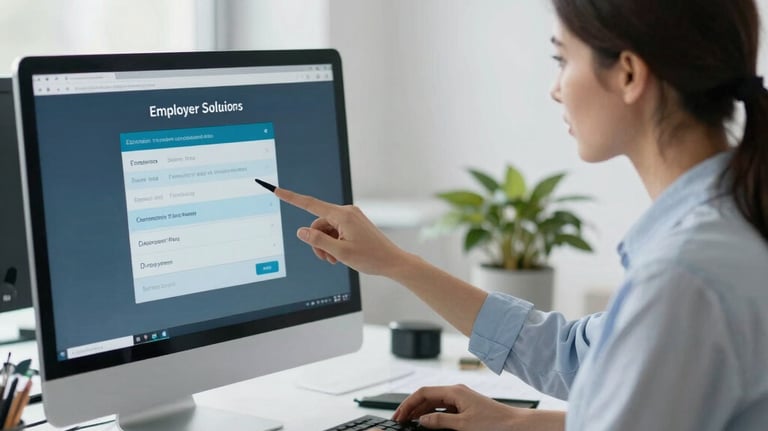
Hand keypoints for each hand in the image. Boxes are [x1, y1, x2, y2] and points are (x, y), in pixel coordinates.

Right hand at [274, 187, 410, 276]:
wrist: (392, 261)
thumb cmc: (371, 257)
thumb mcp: (340, 252)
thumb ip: (318, 241)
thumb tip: (301, 231)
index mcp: (342, 215)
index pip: (310, 204)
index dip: (291, 198)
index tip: (277, 190)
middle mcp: (346, 212)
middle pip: (318, 224)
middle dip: (317, 241)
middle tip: (326, 259)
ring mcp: (351, 217)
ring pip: (326, 229)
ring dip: (326, 245)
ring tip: (334, 260)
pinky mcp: (354, 223)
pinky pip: (335, 231)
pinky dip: (333, 243)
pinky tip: (340, 256)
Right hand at [392, 384, 540, 430]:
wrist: (516, 425)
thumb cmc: (494, 423)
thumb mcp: (463, 425)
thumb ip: (440, 421)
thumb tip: (422, 420)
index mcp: (454, 391)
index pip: (423, 392)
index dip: (408, 403)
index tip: (398, 415)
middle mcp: (456, 392)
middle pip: (427, 397)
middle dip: (412, 408)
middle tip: (400, 420)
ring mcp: (461, 399)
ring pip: (434, 403)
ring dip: (421, 412)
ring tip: (410, 422)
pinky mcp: (465, 407)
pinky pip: (443, 408)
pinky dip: (432, 414)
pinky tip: (428, 423)